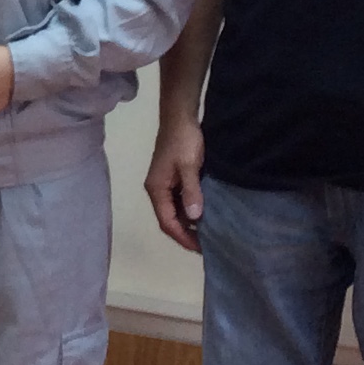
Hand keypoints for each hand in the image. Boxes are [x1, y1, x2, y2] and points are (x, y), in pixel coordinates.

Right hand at [145, 119, 206, 253]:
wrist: (180, 116)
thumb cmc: (183, 140)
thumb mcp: (189, 166)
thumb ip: (191, 191)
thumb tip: (194, 218)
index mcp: (156, 189)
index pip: (166, 222)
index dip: (182, 237)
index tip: (200, 248)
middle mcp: (156, 190)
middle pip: (168, 219)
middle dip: (185, 234)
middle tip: (206, 245)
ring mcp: (164, 184)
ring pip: (174, 211)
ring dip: (187, 224)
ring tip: (207, 233)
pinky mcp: (172, 178)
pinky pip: (179, 201)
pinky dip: (189, 211)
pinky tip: (203, 214)